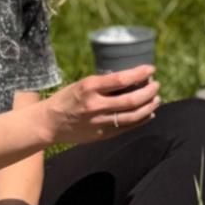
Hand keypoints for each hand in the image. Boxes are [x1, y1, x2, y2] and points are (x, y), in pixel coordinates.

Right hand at [45, 65, 159, 145]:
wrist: (49, 123)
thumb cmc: (66, 99)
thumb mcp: (82, 84)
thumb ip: (104, 84)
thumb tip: (131, 79)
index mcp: (90, 87)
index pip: (121, 79)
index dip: (140, 74)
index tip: (151, 69)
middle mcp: (95, 105)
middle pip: (131, 99)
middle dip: (149, 91)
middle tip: (156, 85)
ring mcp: (99, 122)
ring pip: (133, 115)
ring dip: (149, 107)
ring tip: (156, 99)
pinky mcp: (101, 135)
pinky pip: (127, 128)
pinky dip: (141, 120)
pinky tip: (149, 114)